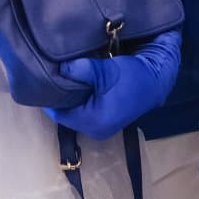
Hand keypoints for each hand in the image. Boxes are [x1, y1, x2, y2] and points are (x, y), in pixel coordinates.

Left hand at [48, 27, 182, 139]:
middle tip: (49, 77)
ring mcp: (101, 128)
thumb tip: (56, 68)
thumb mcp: (103, 70)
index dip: (49, 96)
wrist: (156, 80)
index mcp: (93, 122)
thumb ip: (78, 70)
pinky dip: (79, 100)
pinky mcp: (106, 121)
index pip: (58, 112)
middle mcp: (95, 130)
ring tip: (61, 79)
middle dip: (58, 97)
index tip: (42, 79)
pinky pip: (84, 111)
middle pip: (66, 114)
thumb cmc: (131, 77)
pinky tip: (76, 85)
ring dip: (70, 98)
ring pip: (75, 113)